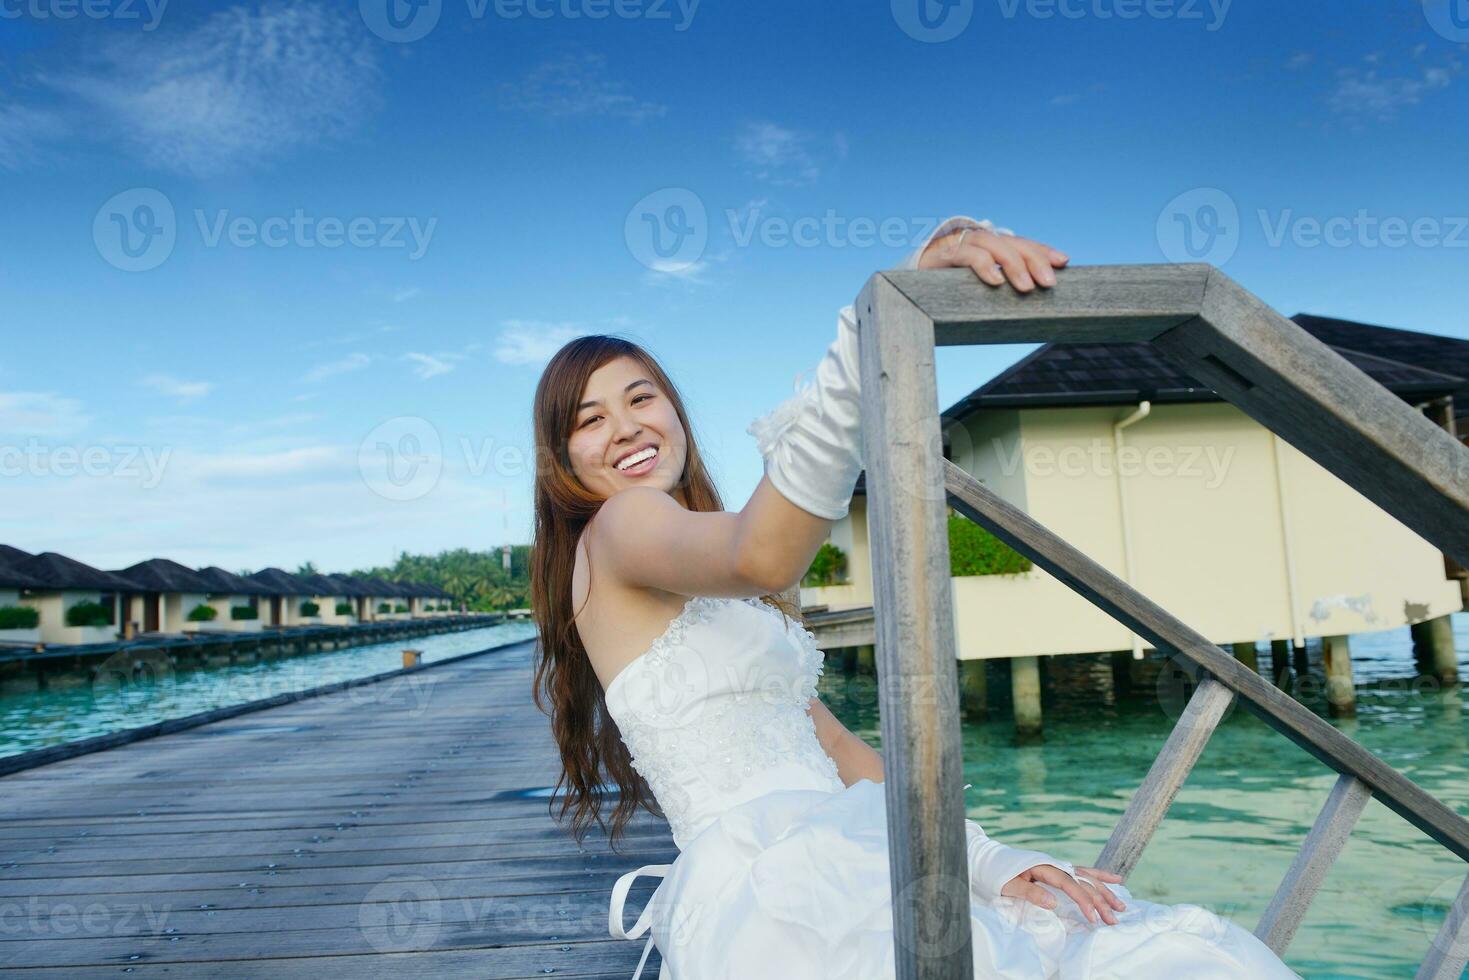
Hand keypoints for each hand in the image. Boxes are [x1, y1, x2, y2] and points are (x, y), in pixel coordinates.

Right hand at [917, 226, 1067, 291]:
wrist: (900, 293)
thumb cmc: (942, 296)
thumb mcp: (975, 291)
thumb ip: (998, 286)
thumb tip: (1032, 297)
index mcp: (984, 247)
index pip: (1018, 243)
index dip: (1040, 251)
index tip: (1063, 262)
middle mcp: (972, 240)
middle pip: (1009, 242)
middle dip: (1032, 260)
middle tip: (1048, 283)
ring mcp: (956, 244)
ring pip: (991, 244)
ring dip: (1012, 264)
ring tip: (1026, 287)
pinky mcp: (940, 255)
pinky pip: (965, 255)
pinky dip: (982, 266)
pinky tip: (996, 281)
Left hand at [1000, 864, 1126, 924]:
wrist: (992, 860)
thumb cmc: (1000, 873)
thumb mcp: (1010, 885)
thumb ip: (1031, 893)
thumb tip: (1053, 902)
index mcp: (1044, 867)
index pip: (1070, 884)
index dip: (1083, 900)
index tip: (1092, 917)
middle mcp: (1056, 864)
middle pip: (1083, 882)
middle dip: (1100, 901)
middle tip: (1113, 920)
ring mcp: (1060, 866)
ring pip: (1088, 878)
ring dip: (1106, 892)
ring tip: (1121, 907)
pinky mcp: (1061, 869)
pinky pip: (1084, 872)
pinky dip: (1100, 876)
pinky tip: (1116, 880)